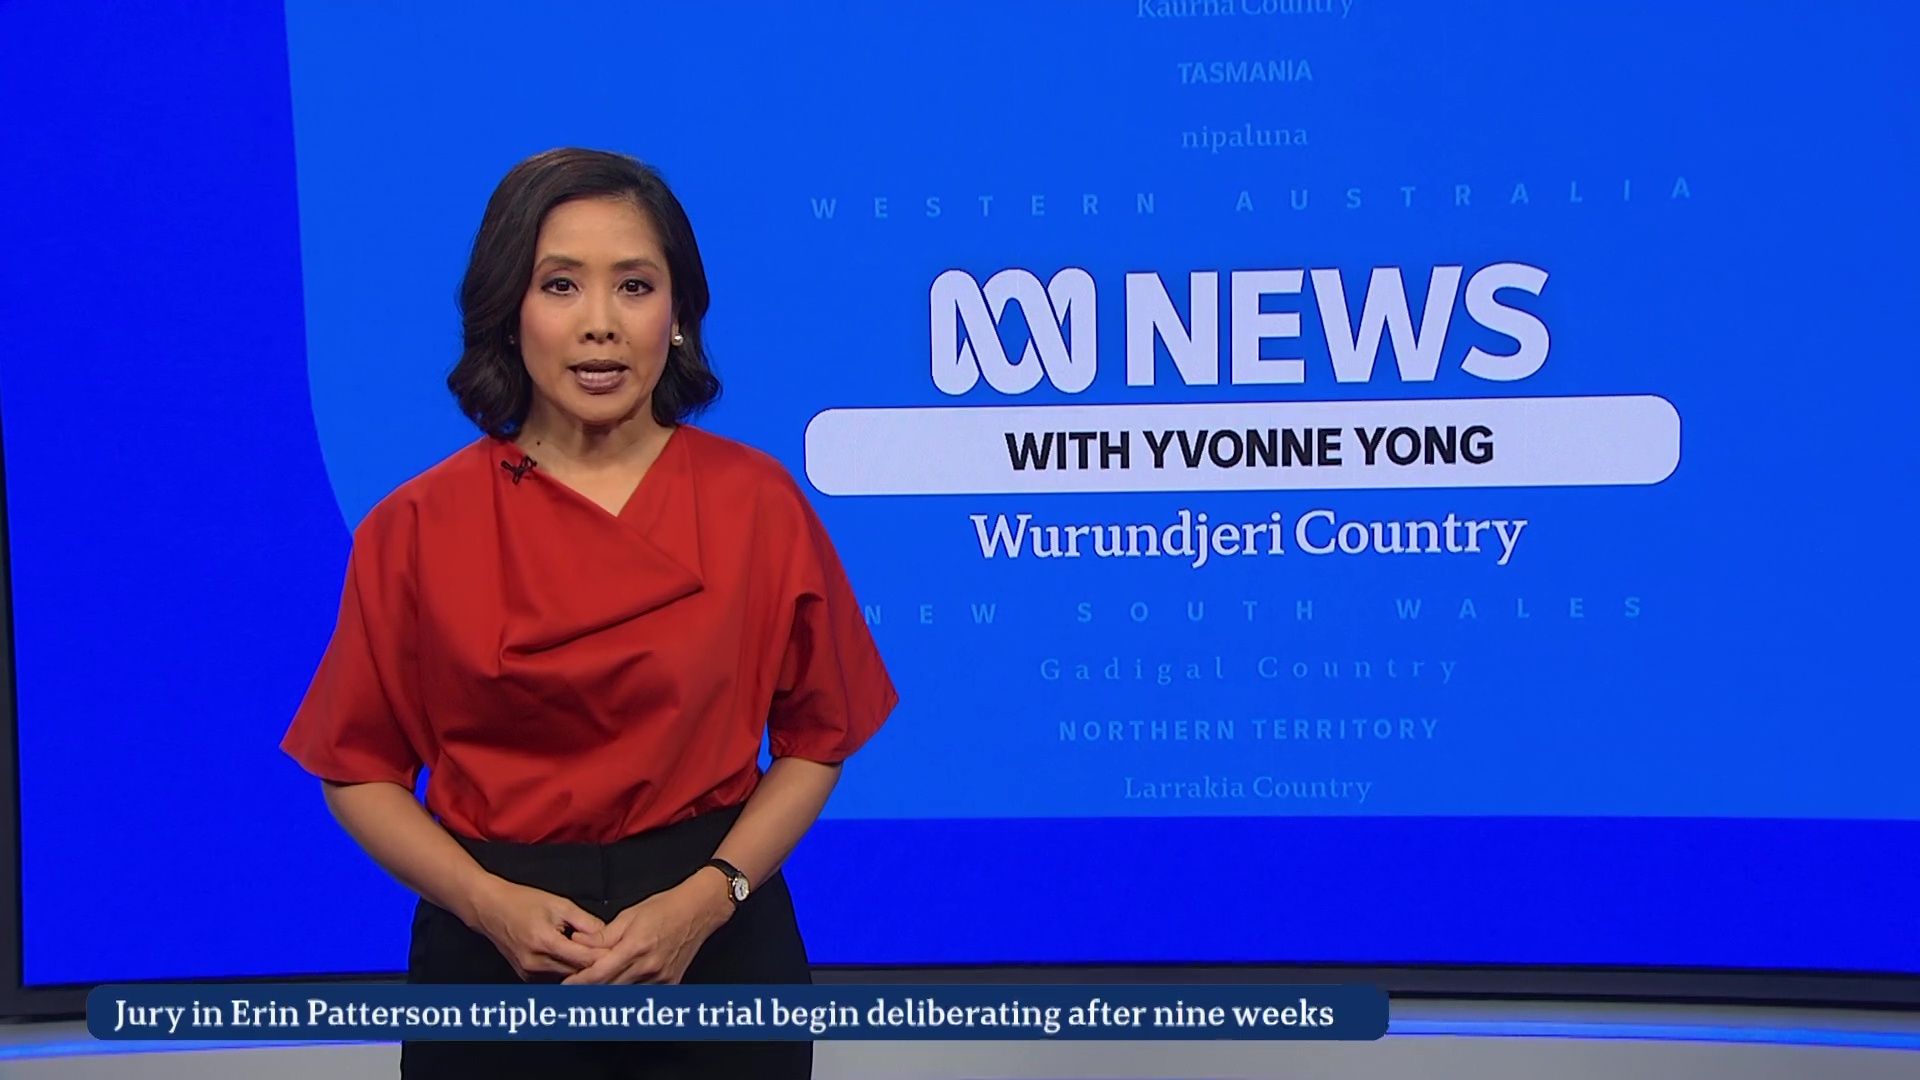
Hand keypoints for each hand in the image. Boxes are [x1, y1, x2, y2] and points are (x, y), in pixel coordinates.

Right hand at [467, 877, 609, 980]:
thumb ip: (585, 922)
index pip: (584, 960)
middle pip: (577, 973)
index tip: (620, 953)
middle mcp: (536, 963)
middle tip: (615, 958)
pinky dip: (567, 971)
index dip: (604, 957)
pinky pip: (554, 978)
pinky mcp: (526, 977)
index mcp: (545, 943)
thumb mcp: (559, 904)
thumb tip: (607, 936)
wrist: (490, 909)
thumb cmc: (524, 902)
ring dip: (581, 971)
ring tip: (598, 960)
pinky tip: (575, 961)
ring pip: (566, 978)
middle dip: (596, 966)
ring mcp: (529, 973)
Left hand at [562, 871, 733, 984]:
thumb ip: (603, 935)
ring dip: (606, 995)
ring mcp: (661, 979)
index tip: (565, 986)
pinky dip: (627, 995)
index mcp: (636, 947)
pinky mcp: (670, 985)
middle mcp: (649, 968)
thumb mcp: (629, 915)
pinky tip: (618, 990)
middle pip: (609, 989)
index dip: (579, 983)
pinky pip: (642, 996)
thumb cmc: (665, 908)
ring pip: (624, 996)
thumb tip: (578, 943)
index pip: (599, 974)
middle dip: (588, 991)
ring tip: (592, 990)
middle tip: (572, 990)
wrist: (698, 911)